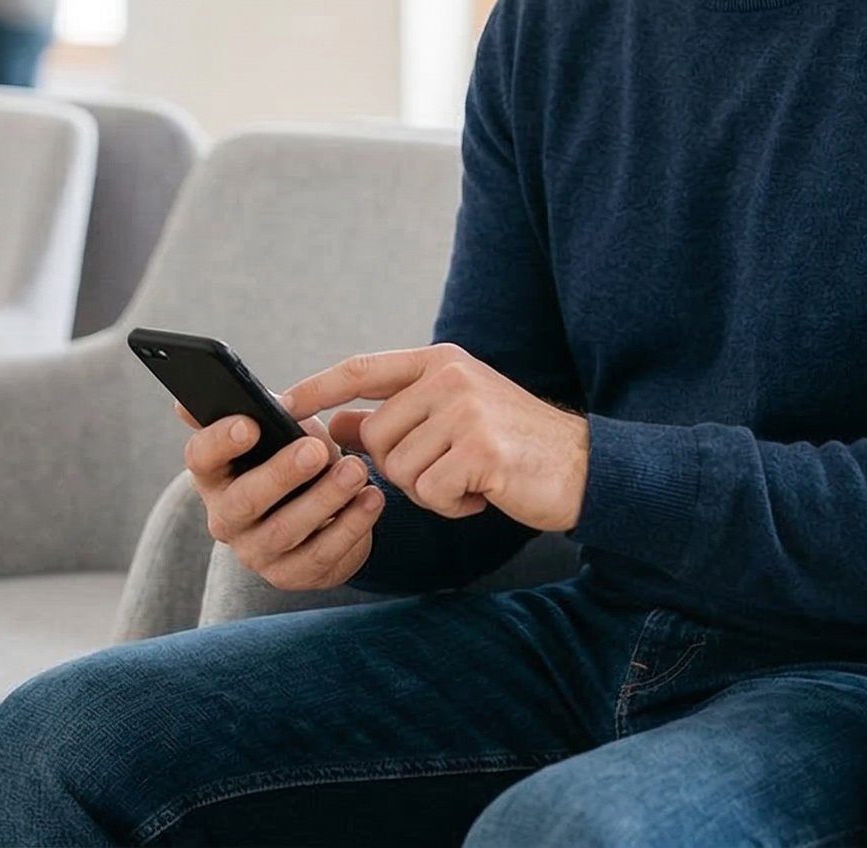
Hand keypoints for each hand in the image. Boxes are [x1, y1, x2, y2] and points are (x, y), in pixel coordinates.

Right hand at [181, 410, 383, 590]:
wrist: (318, 515)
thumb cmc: (292, 458)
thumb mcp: (275, 430)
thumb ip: (257, 408)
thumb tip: (211, 388)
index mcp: (215, 474)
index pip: (200, 457)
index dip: (220, 441)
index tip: (251, 424)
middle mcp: (226, 518)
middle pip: (244, 500)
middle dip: (281, 474)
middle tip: (316, 450)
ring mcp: (256, 552)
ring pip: (286, 530)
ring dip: (324, 499)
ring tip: (356, 471)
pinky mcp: (291, 575)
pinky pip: (321, 554)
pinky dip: (351, 525)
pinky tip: (372, 498)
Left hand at [281, 344, 588, 532]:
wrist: (585, 468)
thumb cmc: (512, 445)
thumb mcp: (452, 417)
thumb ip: (395, 416)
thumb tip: (333, 423)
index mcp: (441, 360)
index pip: (362, 369)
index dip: (317, 387)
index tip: (280, 404)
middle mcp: (450, 376)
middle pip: (376, 436)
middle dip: (401, 467)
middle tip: (448, 470)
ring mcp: (466, 410)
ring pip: (400, 468)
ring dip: (429, 489)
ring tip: (470, 479)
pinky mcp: (479, 450)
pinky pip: (430, 491)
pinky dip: (451, 505)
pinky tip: (482, 493)